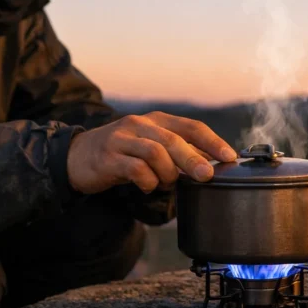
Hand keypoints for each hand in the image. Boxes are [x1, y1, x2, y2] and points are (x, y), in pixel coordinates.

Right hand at [66, 112, 236, 194]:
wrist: (77, 157)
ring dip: (168, 173)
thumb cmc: (123, 154)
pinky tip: (148, 186)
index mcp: (157, 120)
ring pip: (155, 152)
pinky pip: (135, 169)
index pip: (191, 127)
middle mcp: (140, 125)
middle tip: (207, 176)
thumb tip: (210, 166)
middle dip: (194, 159)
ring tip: (167, 184)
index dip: (213, 141)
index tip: (230, 157)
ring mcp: (122, 139)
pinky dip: (147, 181)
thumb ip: (177, 153)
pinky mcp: (108, 157)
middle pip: (174, 139)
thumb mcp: (151, 147)